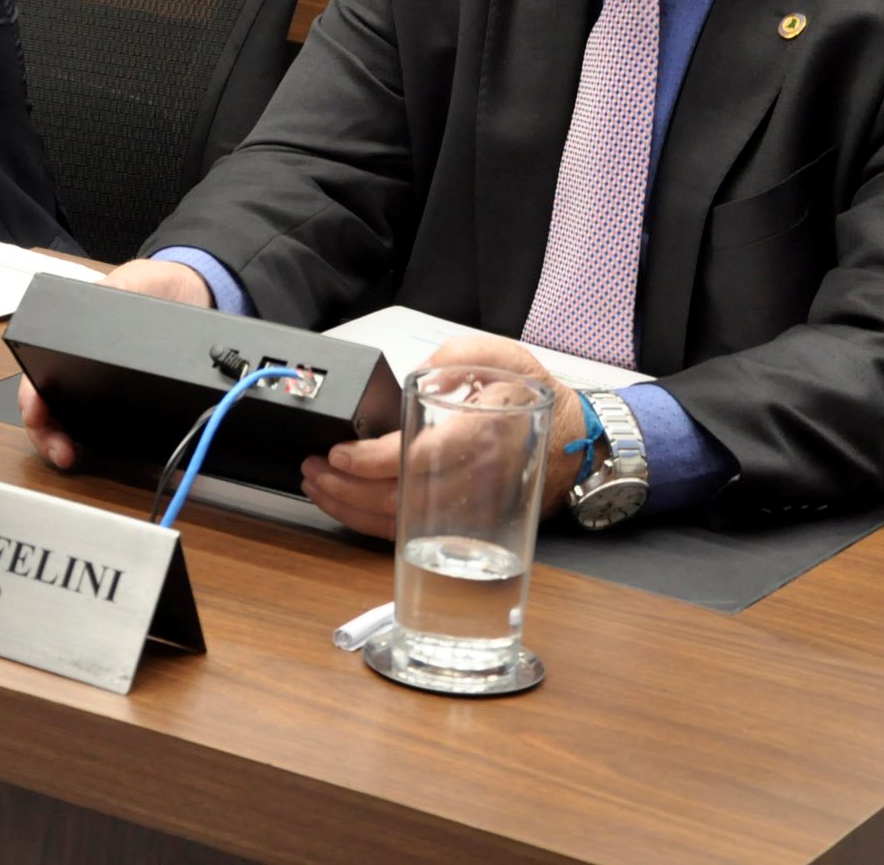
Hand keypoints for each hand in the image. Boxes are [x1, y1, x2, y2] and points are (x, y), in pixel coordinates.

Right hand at [17, 256, 213, 469]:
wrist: (192, 291)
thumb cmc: (154, 284)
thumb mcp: (134, 282)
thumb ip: (120, 293)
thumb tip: (107, 312)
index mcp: (69, 332)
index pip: (38, 370)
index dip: (32, 397)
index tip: (37, 415)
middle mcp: (77, 360)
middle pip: (47, 402)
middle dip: (45, 431)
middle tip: (60, 451)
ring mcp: (98, 380)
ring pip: (66, 416)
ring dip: (62, 439)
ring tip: (69, 456)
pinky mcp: (124, 395)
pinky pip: (99, 422)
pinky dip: (90, 439)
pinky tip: (98, 448)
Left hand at [298, 334, 581, 536]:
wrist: (571, 439)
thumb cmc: (532, 396)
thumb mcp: (501, 354)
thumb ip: (456, 356)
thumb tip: (417, 374)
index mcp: (484, 433)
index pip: (422, 457)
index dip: (375, 461)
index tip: (339, 453)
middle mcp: (476, 477)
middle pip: (401, 498)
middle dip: (347, 487)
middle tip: (312, 467)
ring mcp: (469, 507)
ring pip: (401, 523)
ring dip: (351, 509)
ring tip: (316, 486)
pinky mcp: (462, 521)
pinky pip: (411, 530)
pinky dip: (370, 523)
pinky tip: (345, 506)